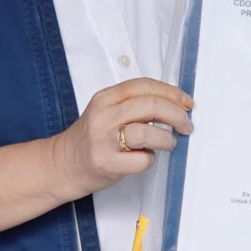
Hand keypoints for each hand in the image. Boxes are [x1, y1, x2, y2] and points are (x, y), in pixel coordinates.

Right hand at [49, 79, 193, 199]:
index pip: (145, 86)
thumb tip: (174, 105)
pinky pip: (141, 160)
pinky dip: (150, 160)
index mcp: (106, 98)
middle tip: (186, 125)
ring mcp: (103, 139)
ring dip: (167, 139)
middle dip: (177, 115)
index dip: (172, 93)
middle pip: (151, 106)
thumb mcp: (108, 111)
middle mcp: (104, 115)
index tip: (187, 103)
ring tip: (169, 144)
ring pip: (147, 132)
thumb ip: (134, 104)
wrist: (64, 164)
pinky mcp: (106, 162)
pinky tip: (144, 158)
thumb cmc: (93, 138)